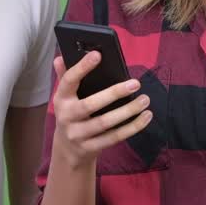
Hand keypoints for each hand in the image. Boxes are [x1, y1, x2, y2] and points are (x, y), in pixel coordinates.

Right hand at [50, 53, 152, 170]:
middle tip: (135, 83)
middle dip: (114, 93)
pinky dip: (132, 127)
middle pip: (90, 105)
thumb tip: (60, 58)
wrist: (67, 150)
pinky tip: (145, 117)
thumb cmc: (71, 115)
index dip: (82, 68)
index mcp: (61, 100)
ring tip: (144, 100)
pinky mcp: (90, 148)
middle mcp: (66, 117)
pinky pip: (114, 137)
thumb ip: (65, 77)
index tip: (97, 54)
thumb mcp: (65, 98)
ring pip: (105, 123)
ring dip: (128, 111)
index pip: (69, 81)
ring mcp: (78, 135)